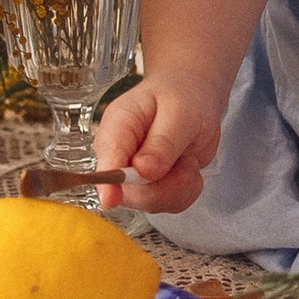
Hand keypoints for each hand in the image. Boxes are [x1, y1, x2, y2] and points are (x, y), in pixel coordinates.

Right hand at [89, 75, 220, 212]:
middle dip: (164, 187)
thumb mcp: (180, 112)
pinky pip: (169, 204)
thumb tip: (143, 171)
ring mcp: (133, 175)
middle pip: (129, 192)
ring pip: (152, 202)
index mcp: (117, 127)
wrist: (191, 95)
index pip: (107, 160)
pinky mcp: (150, 187)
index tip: (111, 199)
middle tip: (188, 164)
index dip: (108, 183)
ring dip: (180, 186)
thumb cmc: (181, 96)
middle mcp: (119, 155)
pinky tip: (188, 167)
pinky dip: (187, 189)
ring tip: (188, 159)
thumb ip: (163, 142)